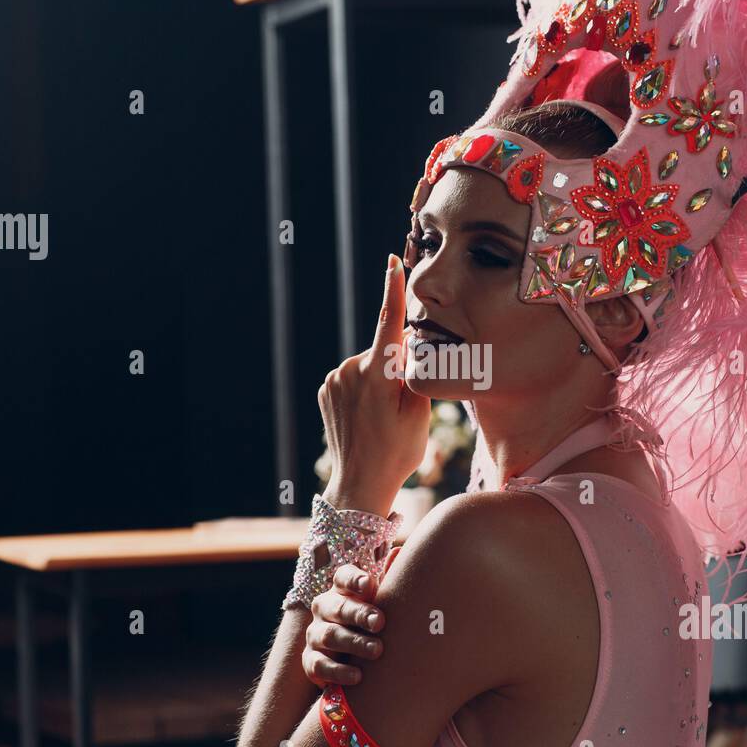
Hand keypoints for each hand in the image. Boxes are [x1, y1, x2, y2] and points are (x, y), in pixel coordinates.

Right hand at [302, 550, 394, 686]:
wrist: (354, 660)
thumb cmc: (372, 623)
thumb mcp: (382, 602)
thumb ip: (389, 579)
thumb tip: (398, 552)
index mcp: (342, 590)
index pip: (343, 577)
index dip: (354, 580)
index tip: (369, 585)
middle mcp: (324, 609)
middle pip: (338, 607)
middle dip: (359, 614)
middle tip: (380, 622)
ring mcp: (314, 635)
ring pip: (329, 636)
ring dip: (354, 642)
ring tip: (377, 650)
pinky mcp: (311, 662)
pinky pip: (320, 665)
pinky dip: (339, 671)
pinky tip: (358, 676)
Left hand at [318, 254, 430, 516]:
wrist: (359, 483)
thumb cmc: (397, 452)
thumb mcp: (419, 414)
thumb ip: (416, 373)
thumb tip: (407, 346)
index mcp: (378, 374)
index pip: (389, 323)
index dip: (393, 291)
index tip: (392, 263)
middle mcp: (351, 370)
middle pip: (384, 351)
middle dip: (398, 366)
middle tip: (404, 405)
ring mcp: (335, 379)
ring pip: (368, 365)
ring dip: (380, 379)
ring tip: (384, 417)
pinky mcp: (326, 389)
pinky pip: (353, 378)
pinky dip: (365, 388)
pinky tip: (368, 416)